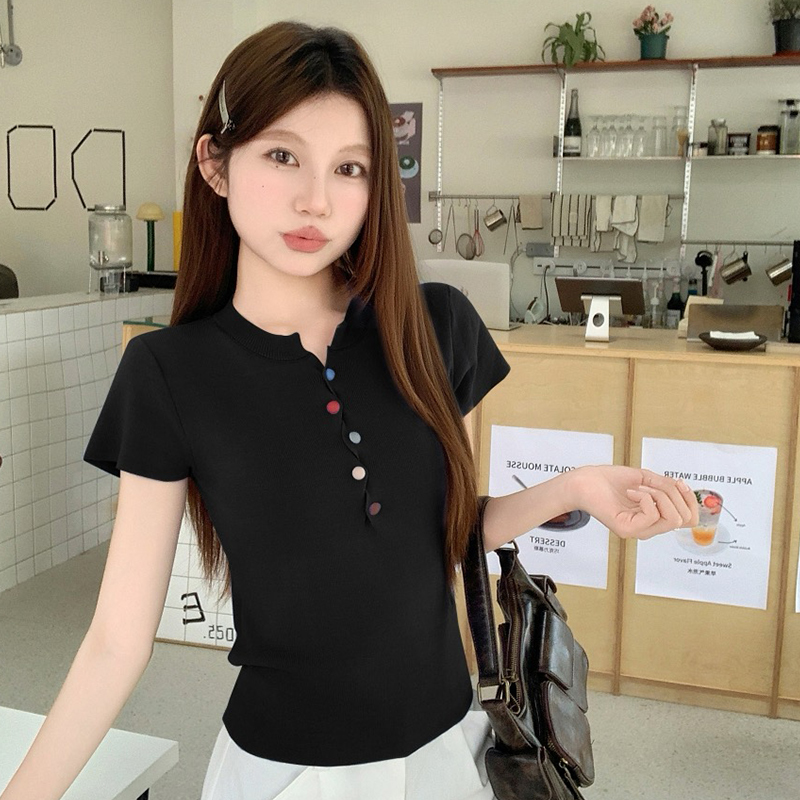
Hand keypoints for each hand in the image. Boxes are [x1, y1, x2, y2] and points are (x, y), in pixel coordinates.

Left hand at [571, 465, 699, 539]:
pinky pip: (651, 514)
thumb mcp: (645, 478)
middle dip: (674, 494)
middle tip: (653, 483)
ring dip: (660, 494)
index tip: (679, 483)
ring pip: (672, 518)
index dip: (691, 500)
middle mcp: (648, 527)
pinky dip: (645, 497)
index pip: (689, 519)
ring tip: (640, 487)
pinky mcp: (627, 529)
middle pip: (684, 519)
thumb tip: (684, 488)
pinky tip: (631, 492)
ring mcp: (638, 530)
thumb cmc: (609, 480)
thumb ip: (666, 485)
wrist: (584, 482)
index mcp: (655, 517)